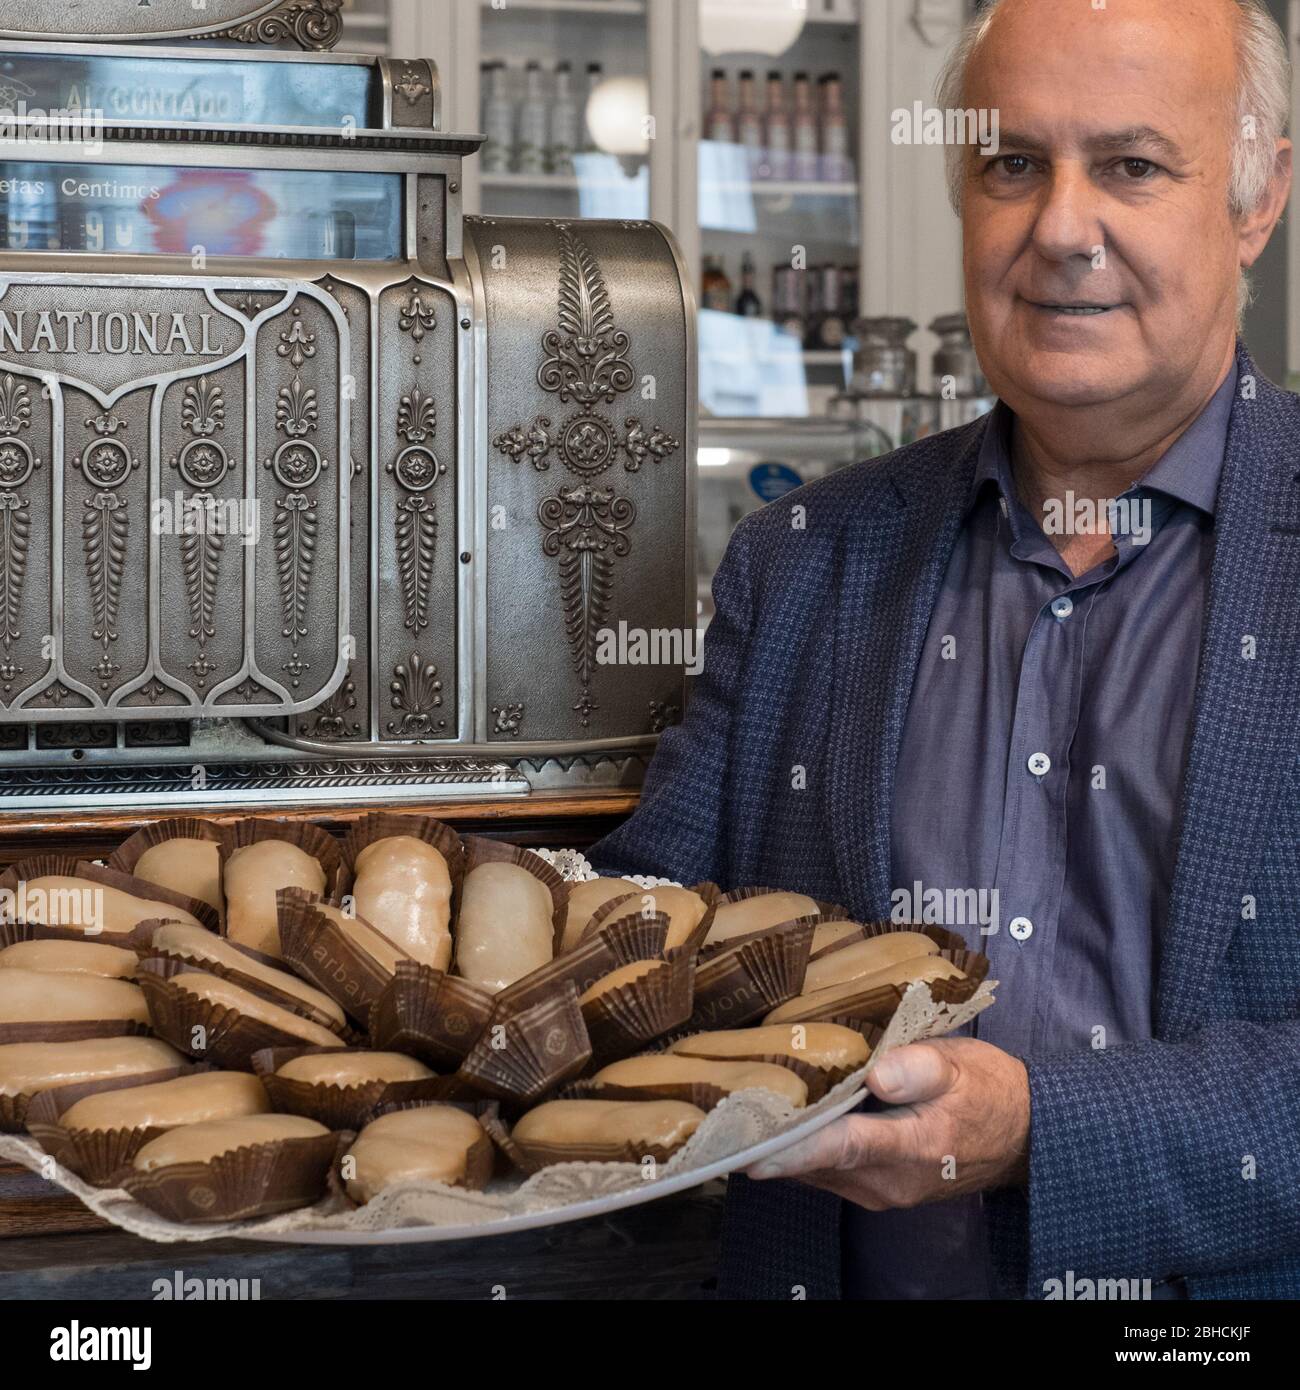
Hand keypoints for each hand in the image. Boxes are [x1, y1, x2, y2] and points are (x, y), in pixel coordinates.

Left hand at [745, 1038, 1029, 1209]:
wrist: (1024, 1135)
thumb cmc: (989, 1092)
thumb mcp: (961, 1067)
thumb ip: (919, 1069)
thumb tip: (877, 1073)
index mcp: (910, 1149)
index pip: (839, 1148)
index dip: (791, 1147)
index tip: (748, 1147)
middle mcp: (887, 1182)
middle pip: (815, 1161)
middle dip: (772, 1139)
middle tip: (725, 1110)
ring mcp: (879, 1190)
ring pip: (817, 1169)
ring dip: (784, 1145)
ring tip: (743, 1108)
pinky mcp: (876, 1187)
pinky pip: (828, 1170)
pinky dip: (804, 1149)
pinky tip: (782, 1121)